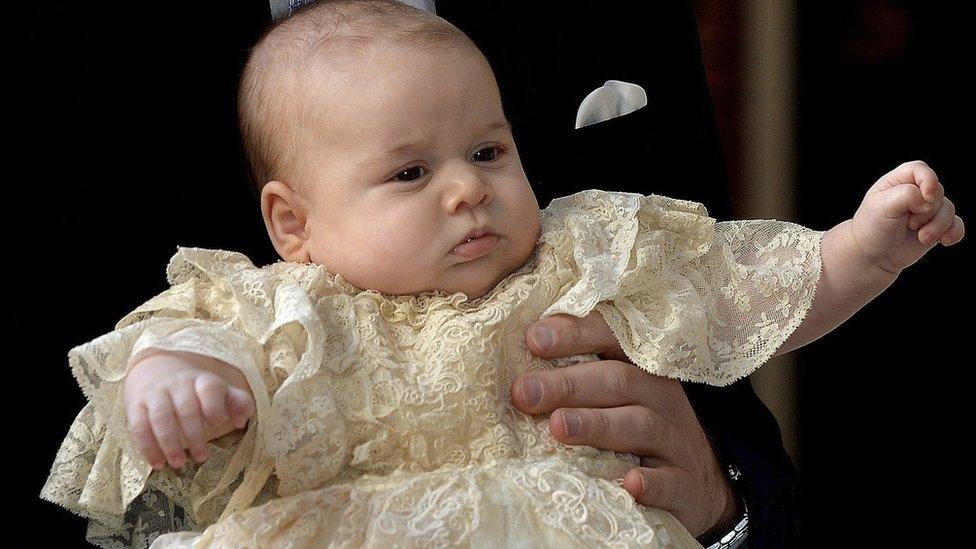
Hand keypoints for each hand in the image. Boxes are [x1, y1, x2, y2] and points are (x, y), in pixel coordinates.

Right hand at [123, 350, 255, 469]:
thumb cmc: (197, 392)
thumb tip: (241, 421)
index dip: (215, 407)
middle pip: (186, 409)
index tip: (217, 424)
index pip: (210, 388)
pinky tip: (157, 463)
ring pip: (161, 418)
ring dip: (170, 444)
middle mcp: (178, 384)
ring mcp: (156, 394)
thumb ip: (238, 403)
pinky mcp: (136, 405)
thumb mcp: (221, 393)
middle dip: (195, 436)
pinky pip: (139, 426)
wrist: (157, 372)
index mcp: (203, 381)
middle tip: (202, 458)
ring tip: (178, 464)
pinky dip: (147, 447)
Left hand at [511, 312, 738, 537]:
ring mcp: (676, 440)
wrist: (697, 486)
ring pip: (640, 425)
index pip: (612, 337)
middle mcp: (660, 396)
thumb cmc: (636, 429)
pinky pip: (672, 482)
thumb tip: (515, 359)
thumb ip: (575, 375)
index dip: (575, 333)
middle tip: (523, 392)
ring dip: (598, 424)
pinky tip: (629, 484)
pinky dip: (652, 483)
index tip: (532, 338)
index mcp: (639, 366)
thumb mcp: (615, 395)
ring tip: (558, 427)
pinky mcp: (686, 484)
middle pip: (618, 380)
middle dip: (568, 384)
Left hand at [851, 160, 963, 273]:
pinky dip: (953, 233)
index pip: (920, 169)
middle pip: (938, 192)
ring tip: (922, 237)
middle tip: (909, 224)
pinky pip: (956, 225)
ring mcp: (927, 209)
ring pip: (948, 210)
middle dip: (927, 211)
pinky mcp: (936, 226)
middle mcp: (915, 192)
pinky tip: (944, 241)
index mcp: (898, 181)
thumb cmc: (872, 227)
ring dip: (937, 226)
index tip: (927, 197)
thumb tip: (929, 200)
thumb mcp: (882, 206)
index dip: (928, 181)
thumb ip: (907, 194)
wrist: (872, 256)